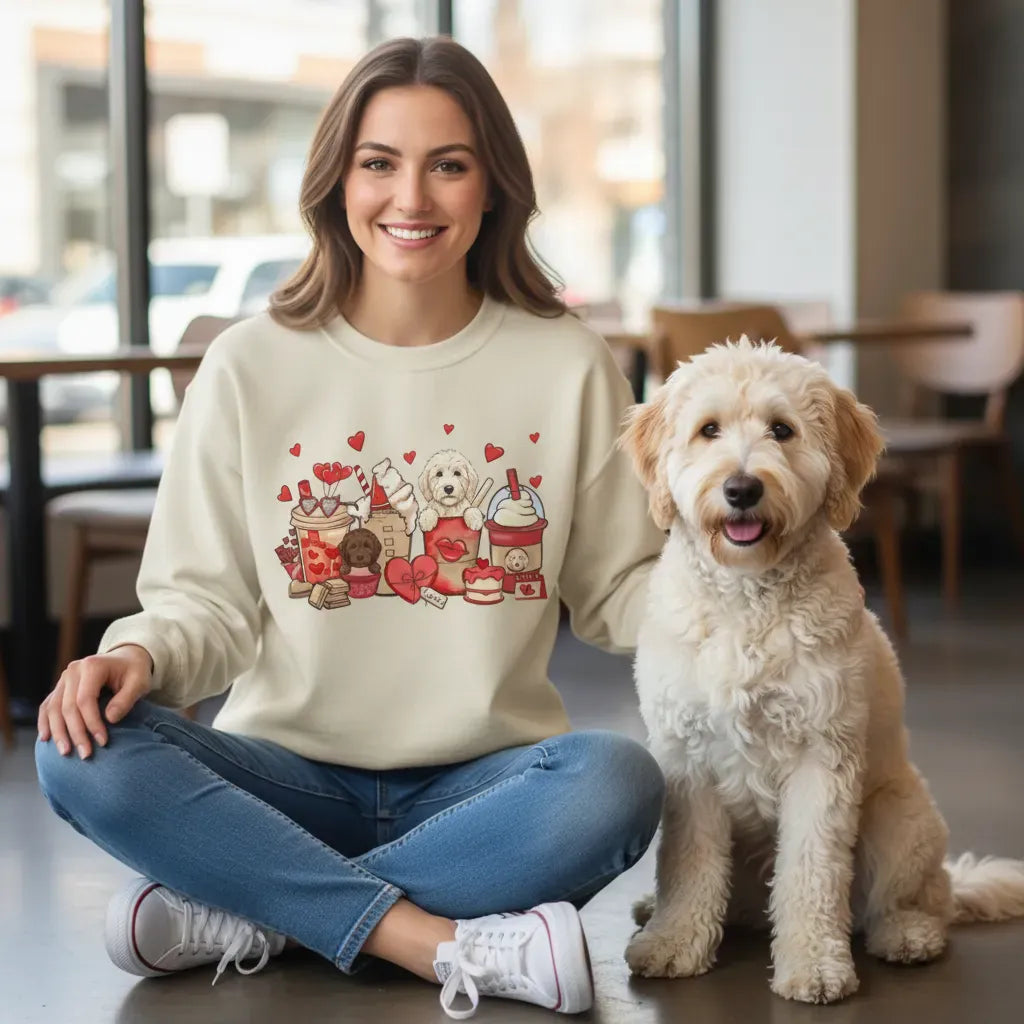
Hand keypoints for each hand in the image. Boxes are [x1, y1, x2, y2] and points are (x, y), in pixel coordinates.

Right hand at [38, 645, 152, 759]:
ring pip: (54, 708)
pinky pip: (47, 706)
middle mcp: (74, 671)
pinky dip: (45, 722)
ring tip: (65, 752)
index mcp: (92, 666)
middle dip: (76, 733)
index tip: (103, 742)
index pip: (85, 699)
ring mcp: (64, 678)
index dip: (92, 723)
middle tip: (85, 754)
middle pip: (68, 706)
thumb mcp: (139, 682)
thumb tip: (110, 719)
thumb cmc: (135, 672)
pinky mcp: (60, 687)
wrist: (126, 659)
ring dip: (58, 732)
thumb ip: (126, 699)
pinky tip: (46, 738)